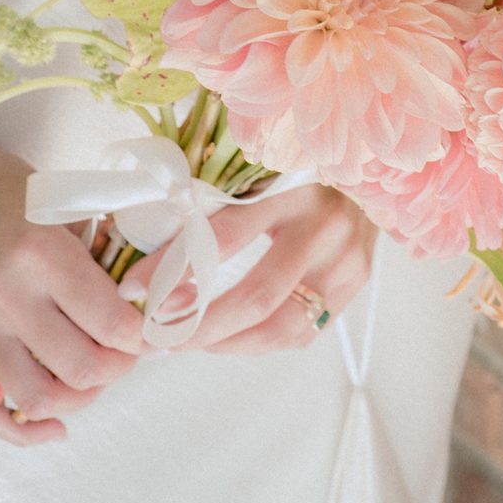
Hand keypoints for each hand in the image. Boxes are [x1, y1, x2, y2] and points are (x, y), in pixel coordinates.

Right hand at [0, 136, 146, 444]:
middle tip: (126, 354)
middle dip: (118, 369)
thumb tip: (166, 304)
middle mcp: (6, 294)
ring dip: (78, 400)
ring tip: (92, 380)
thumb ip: (111, 262)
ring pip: (36, 398)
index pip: (111, 324)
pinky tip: (53, 425)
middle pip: (81, 367)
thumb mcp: (75, 212)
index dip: (142, 338)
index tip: (149, 332)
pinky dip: (22, 430)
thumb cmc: (21, 196)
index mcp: (43, 255)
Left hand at [122, 183, 376, 355]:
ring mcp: (345, 262)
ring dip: (226, 343)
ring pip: (281, 327)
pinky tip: (227, 338)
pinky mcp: (353, 287)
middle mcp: (323, 228)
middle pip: (257, 296)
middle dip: (199, 325)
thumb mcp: (258, 168)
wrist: (367, 158)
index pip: (224, 235)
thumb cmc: (297, 164)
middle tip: (158, 337)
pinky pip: (300, 333)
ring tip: (185, 343)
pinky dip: (257, 343)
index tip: (135, 289)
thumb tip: (147, 240)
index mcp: (291, 187)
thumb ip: (214, 198)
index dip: (176, 267)